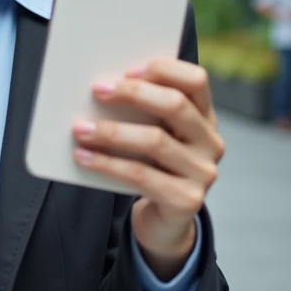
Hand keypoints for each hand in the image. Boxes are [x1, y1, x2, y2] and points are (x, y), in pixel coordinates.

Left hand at [71, 59, 224, 279]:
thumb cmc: (153, 166)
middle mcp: (210, 142)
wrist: (165, 220)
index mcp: (204, 117)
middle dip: (134, 94)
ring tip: (80, 128)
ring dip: (112, 132)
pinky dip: (107, 164)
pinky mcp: (186, 200)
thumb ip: (141, 112)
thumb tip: (101, 86)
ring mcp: (203, 173)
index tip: (129, 70)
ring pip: (155, 141)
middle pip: (176, 105)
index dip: (164, 70)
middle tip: (98, 90)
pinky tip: (83, 156)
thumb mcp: (154, 134)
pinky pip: (140, 175)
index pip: (196, 80)